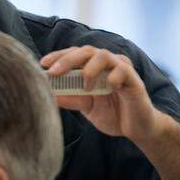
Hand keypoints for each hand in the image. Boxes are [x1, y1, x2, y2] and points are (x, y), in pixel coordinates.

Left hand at [41, 46, 164, 144]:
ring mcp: (121, 70)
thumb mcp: (87, 107)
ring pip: (103, 55)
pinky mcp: (134, 80)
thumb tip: (47, 93)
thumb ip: (71, 98)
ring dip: (90, 68)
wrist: (137, 129)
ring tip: (85, 86)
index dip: (58, 56)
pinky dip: (113, 77)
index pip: (74, 54)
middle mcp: (108, 64)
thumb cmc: (114, 114)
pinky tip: (109, 87)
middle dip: (68, 59)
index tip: (42, 64)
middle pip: (86, 51)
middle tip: (54, 71)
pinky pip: (123, 70)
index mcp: (94, 67)